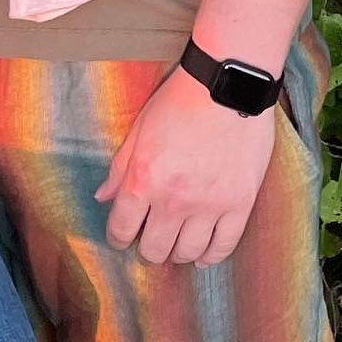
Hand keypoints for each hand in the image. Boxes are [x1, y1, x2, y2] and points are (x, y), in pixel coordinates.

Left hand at [95, 69, 275, 264]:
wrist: (227, 86)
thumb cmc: (179, 101)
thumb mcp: (140, 129)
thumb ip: (120, 168)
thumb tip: (102, 197)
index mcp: (144, 179)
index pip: (122, 229)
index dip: (118, 238)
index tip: (121, 238)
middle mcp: (174, 199)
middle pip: (155, 250)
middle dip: (147, 249)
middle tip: (149, 241)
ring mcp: (209, 205)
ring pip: (188, 252)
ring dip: (177, 253)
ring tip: (175, 244)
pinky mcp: (239, 204)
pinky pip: (223, 246)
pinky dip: (211, 256)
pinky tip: (203, 253)